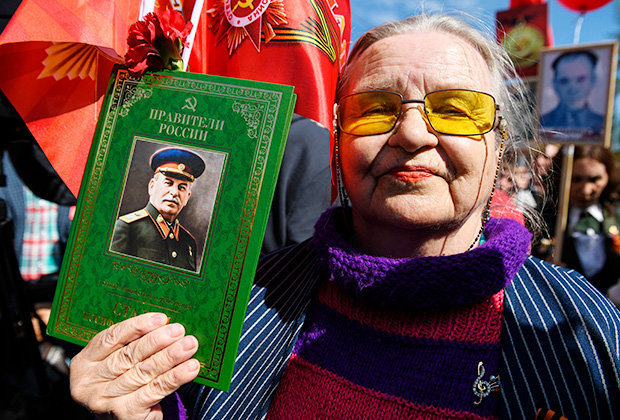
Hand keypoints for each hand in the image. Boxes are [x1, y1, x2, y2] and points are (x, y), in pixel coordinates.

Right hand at [70, 312, 199, 419]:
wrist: (124, 419)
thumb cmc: (123, 386)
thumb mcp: (117, 365)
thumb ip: (132, 347)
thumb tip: (165, 325)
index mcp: (85, 362)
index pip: (111, 337)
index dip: (137, 326)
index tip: (161, 318)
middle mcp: (89, 382)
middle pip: (128, 355)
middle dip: (158, 340)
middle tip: (179, 330)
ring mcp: (104, 400)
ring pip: (144, 372)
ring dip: (170, 356)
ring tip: (189, 345)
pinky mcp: (124, 414)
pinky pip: (155, 390)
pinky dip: (175, 377)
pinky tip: (190, 368)